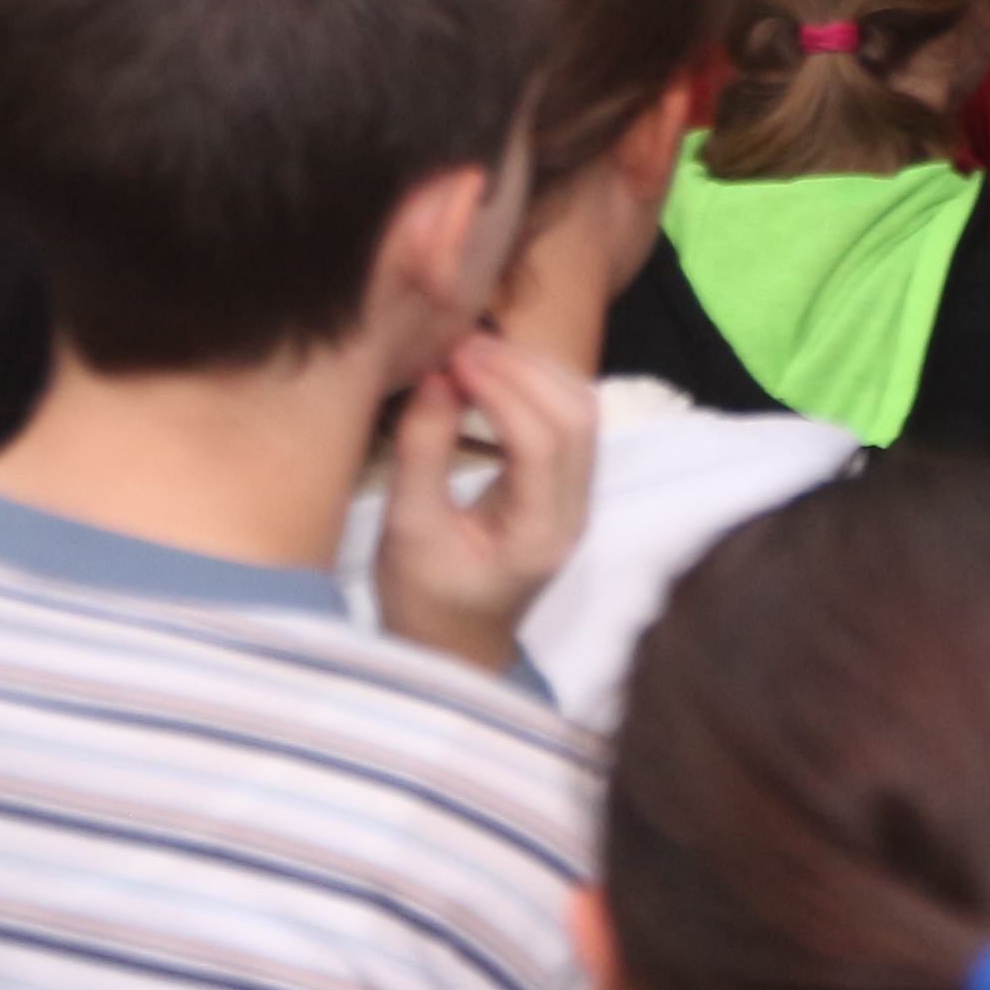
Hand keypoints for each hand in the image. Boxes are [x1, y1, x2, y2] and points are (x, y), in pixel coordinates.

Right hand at [375, 325, 596, 681]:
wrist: (453, 644)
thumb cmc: (422, 600)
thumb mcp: (406, 532)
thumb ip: (422, 454)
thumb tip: (435, 378)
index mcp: (539, 537)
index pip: (543, 445)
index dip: (504, 391)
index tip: (454, 358)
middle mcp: (574, 514)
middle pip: (578, 418)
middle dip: (525, 370)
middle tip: (464, 345)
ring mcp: (579, 499)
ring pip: (583, 412)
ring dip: (536, 371)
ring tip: (475, 353)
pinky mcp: (568, 486)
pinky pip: (571, 421)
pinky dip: (538, 386)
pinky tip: (493, 375)